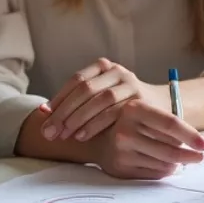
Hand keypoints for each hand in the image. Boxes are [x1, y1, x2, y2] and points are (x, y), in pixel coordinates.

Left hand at [40, 58, 165, 142]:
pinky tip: (82, 135)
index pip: (76, 80)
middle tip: (49, 131)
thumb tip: (42, 113)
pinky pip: (114, 112)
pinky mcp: (140, 101)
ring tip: (64, 134)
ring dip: (78, 118)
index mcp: (104, 67)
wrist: (161, 110)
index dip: (59, 97)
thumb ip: (75, 103)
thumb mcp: (99, 99)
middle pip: (85, 89)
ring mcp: (131, 84)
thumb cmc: (122, 107)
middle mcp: (117, 72)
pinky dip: (95, 124)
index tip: (44, 115)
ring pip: (99, 99)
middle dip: (64, 111)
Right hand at [89, 99, 203, 179]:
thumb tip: (198, 143)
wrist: (96, 138)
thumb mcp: (145, 113)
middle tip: (199, 156)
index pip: (170, 123)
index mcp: (134, 109)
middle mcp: (125, 130)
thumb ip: (167, 122)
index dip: (191, 135)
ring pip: (165, 164)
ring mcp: (121, 151)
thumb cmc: (130, 124)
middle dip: (190, 155)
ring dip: (176, 163)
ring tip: (178, 159)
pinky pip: (154, 174)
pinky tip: (163, 164)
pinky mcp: (120, 168)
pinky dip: (164, 171)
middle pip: (171, 149)